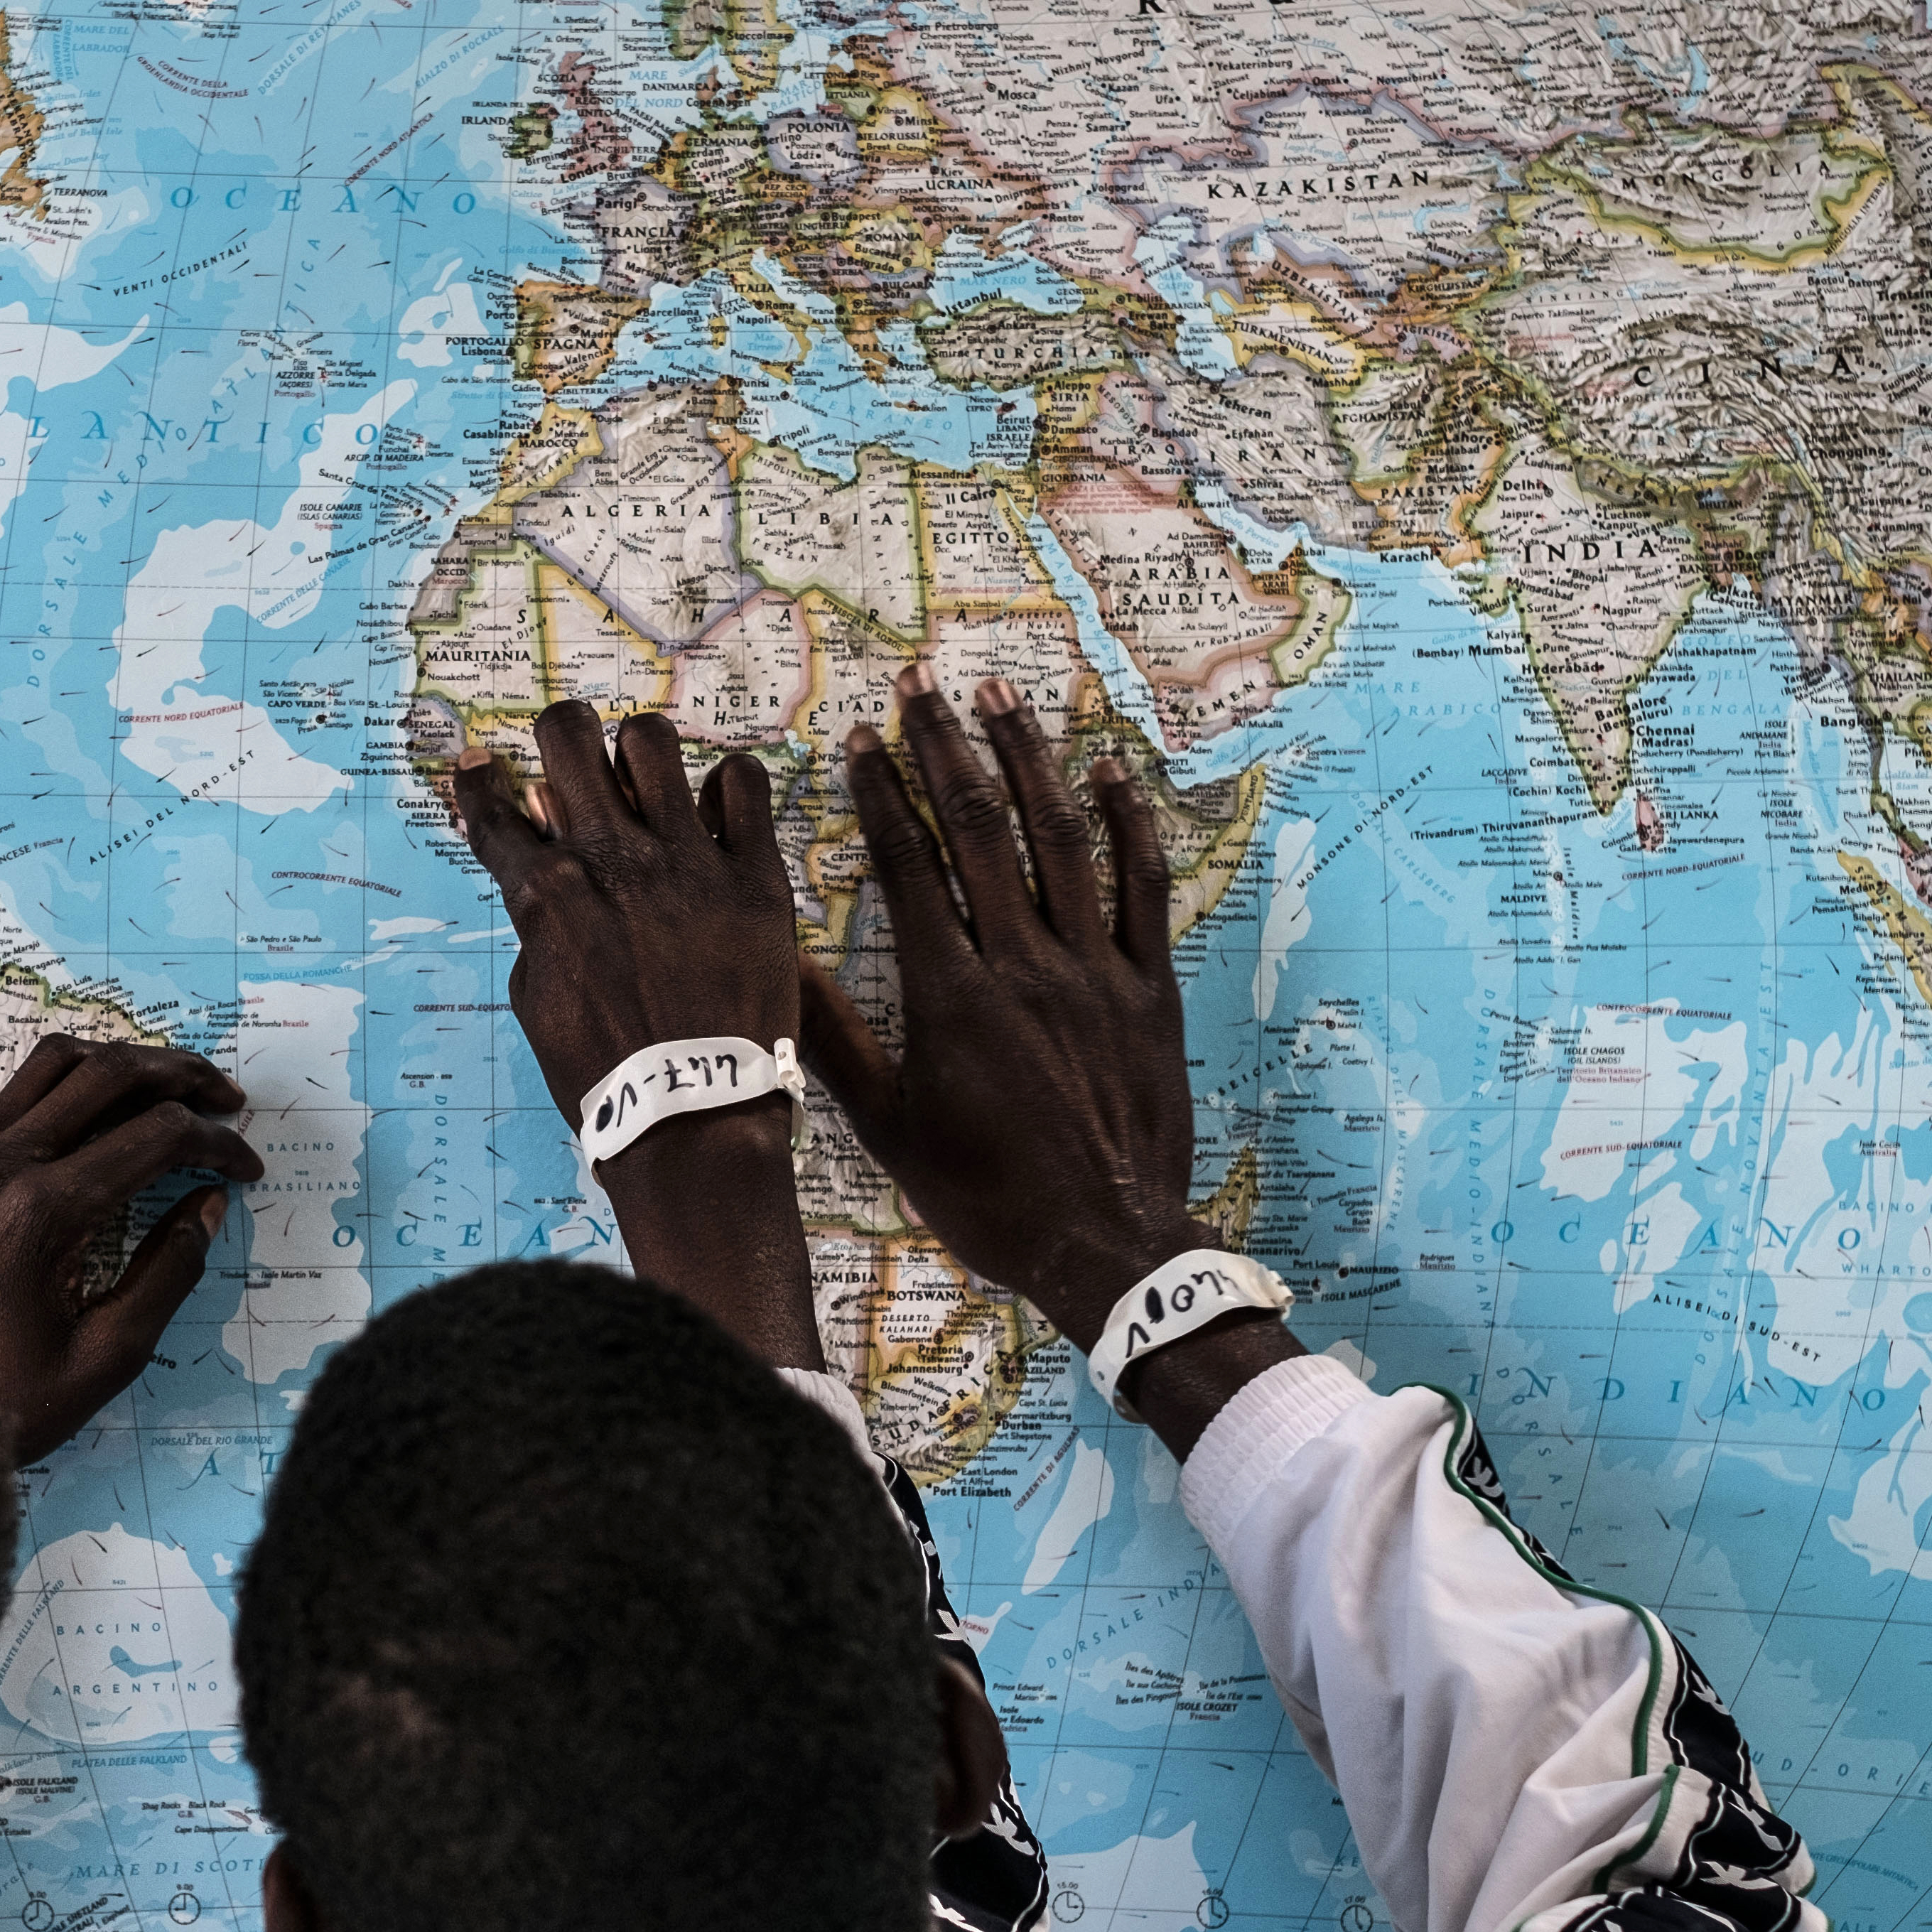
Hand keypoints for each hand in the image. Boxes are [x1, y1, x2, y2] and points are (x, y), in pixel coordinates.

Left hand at [0, 1036, 262, 1463]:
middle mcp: (1, 1164)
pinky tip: (108, 1112)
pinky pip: (20, 1090)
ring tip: (173, 1090)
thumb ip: (167, 1274)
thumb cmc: (1, 1398)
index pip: (156, 1136)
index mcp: (42, 1212)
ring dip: (127, 1064)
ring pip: (59, 1061)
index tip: (247, 1170)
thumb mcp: (105, 1359)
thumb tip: (208, 1206)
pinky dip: (76, 1082)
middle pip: (112, 1073)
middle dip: (184, 1077)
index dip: (216, 1145)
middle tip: (229, 1101)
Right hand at [448, 700, 822, 1369]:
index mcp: (549, 895)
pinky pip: (744, 782)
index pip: (494, 807)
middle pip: (569, 735)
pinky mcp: (756, 876)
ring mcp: (687, 862)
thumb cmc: (605, 1074)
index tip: (481, 767)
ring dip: (642, 754)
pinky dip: (728, 788)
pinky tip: (718, 817)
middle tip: (577, 764)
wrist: (695, 1119)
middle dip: (563, 736)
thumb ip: (534, 922)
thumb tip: (534, 867)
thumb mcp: (537, 999)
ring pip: (654, 739)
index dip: (479, 780)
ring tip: (652, 787)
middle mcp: (611, 861)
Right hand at [805, 670, 1298, 1453]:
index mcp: (951, 998)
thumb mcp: (889, 1128)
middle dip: (947, 750)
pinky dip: (1126, 824)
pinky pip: (1142, 888)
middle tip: (924, 687)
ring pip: (1060, 841)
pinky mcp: (1151, 987)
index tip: (863, 740)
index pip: (909, 868)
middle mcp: (1023, 966)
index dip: (883, 796)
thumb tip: (781, 964)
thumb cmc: (986, 1197)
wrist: (1105, 1245)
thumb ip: (835, 1042)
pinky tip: (1107, 771)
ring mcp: (1094, 971)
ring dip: (1027, 761)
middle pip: (981, 832)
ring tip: (1001, 698)